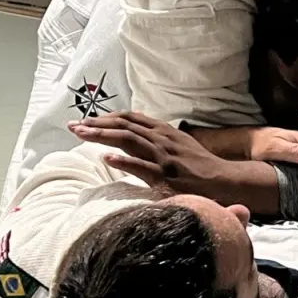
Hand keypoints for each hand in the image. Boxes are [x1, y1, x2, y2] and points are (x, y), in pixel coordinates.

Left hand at [69, 111, 233, 197]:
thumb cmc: (200, 166)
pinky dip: (124, 161)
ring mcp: (164, 157)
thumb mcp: (179, 145)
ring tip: (81, 135)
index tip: (87, 121)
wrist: (224, 181)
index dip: (106, 117)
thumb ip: (158, 139)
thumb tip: (135, 136)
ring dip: (102, 136)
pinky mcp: (167, 177)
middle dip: (96, 124)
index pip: (130, 118)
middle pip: (124, 126)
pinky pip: (142, 167)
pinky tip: (107, 159)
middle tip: (72, 126)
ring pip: (129, 140)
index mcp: (164, 132)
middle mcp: (162, 140)